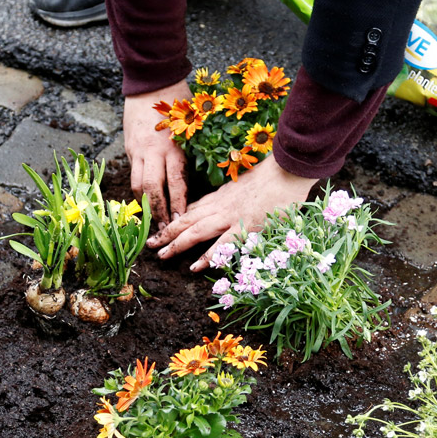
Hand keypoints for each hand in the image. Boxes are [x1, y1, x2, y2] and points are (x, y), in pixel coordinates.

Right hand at [124, 79, 191, 226]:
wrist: (151, 80)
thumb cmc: (179, 101)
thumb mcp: (192, 125)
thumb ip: (192, 151)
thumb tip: (200, 177)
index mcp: (174, 146)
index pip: (176, 183)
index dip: (177, 205)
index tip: (180, 221)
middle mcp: (153, 151)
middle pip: (153, 189)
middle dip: (158, 211)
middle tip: (164, 228)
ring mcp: (138, 150)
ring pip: (137, 185)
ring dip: (145, 204)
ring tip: (152, 218)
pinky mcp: (129, 147)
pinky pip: (133, 173)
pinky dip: (139, 188)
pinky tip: (145, 199)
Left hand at [148, 153, 317, 271]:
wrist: (287, 170)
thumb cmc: (273, 177)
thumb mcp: (246, 184)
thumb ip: (232, 196)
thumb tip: (217, 204)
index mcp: (221, 196)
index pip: (192, 209)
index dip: (175, 220)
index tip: (161, 228)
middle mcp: (221, 206)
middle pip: (187, 220)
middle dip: (166, 232)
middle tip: (150, 244)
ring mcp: (231, 216)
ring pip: (196, 231)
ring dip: (177, 244)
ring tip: (161, 256)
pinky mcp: (245, 226)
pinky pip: (222, 244)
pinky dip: (207, 256)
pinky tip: (194, 267)